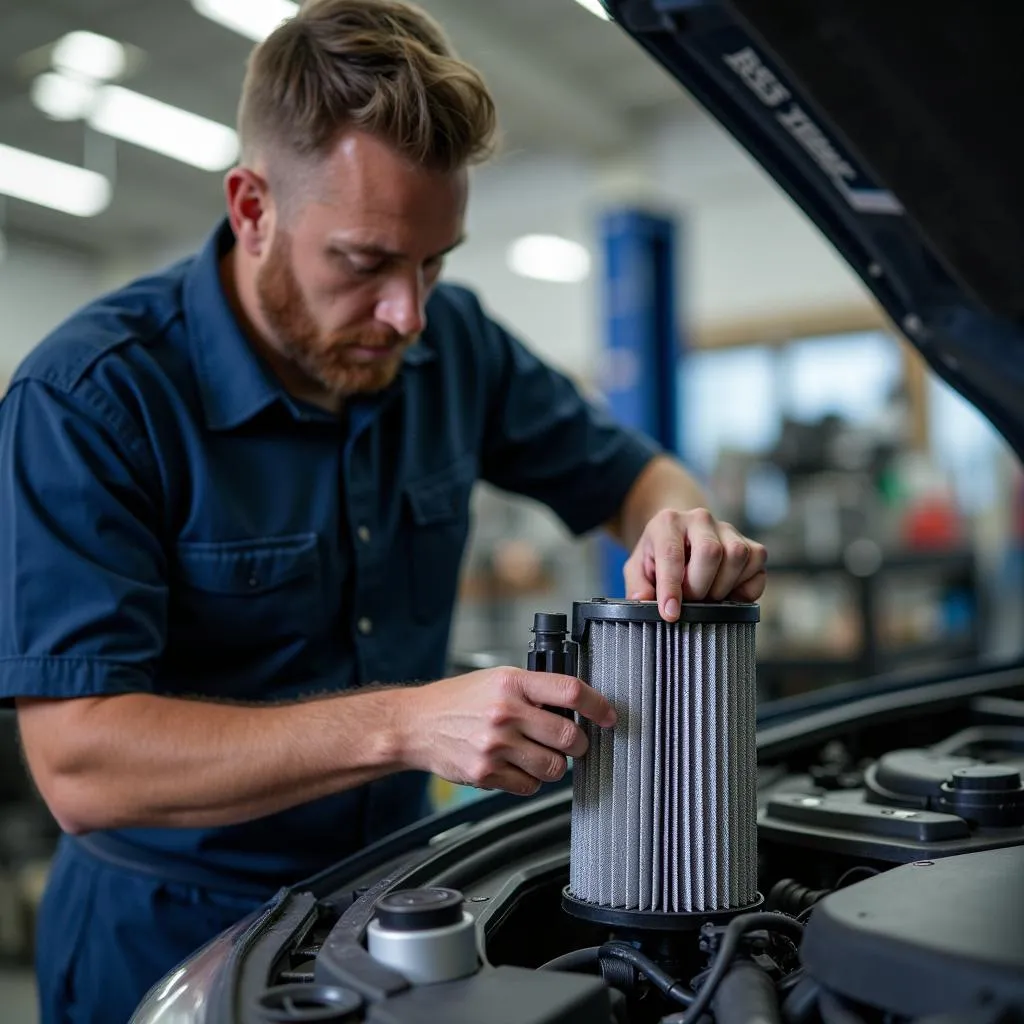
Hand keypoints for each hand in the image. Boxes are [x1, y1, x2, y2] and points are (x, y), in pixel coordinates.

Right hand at [400, 667, 616, 796]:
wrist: (417, 724)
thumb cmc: (459, 700)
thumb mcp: (498, 680)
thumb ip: (535, 690)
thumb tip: (577, 707)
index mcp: (512, 683)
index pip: (570, 691)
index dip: (598, 706)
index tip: (608, 716)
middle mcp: (505, 713)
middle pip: (569, 736)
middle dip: (579, 744)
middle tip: (573, 742)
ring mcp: (495, 746)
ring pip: (554, 768)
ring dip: (556, 765)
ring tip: (540, 754)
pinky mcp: (486, 774)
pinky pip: (530, 786)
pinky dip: (531, 780)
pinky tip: (516, 765)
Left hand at [624, 507, 766, 619]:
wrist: (681, 535)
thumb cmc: (658, 555)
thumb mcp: (638, 568)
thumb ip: (637, 585)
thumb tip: (646, 601)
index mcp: (667, 522)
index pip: (672, 554)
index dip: (671, 587)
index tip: (670, 613)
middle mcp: (700, 519)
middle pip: (710, 552)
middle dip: (699, 586)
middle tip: (690, 600)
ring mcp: (729, 530)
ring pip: (737, 556)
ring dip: (722, 587)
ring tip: (707, 595)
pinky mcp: (751, 544)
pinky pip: (758, 567)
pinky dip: (746, 589)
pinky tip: (728, 592)